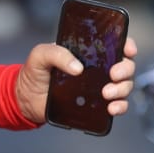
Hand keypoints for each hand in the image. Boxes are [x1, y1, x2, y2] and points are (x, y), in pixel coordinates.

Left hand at [16, 36, 138, 124]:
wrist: (26, 99)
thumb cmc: (33, 72)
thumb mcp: (40, 55)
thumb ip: (56, 53)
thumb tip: (77, 68)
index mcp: (87, 52)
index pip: (114, 44)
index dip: (126, 44)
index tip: (127, 50)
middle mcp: (97, 68)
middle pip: (125, 65)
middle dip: (125, 69)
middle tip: (113, 74)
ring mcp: (99, 86)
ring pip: (124, 85)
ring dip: (122, 89)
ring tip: (106, 94)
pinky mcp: (97, 105)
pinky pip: (118, 105)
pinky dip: (120, 107)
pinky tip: (111, 108)